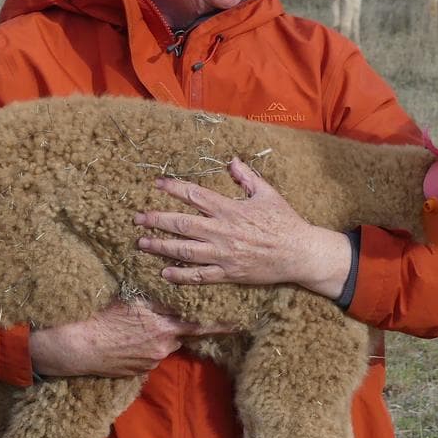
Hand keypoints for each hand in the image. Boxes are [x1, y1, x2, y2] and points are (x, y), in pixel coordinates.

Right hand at [29, 300, 230, 377]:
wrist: (80, 346)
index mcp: (162, 319)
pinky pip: (155, 354)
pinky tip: (134, 339)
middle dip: (201, 325)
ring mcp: (155, 356)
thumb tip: (168, 275)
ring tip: (146, 326)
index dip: (218, 318)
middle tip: (223, 323)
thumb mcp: (129, 296)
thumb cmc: (102, 315)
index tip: (239, 318)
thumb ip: (152, 291)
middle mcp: (164, 339)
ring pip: (170, 341)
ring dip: (166, 333)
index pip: (197, 317)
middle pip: (189, 330)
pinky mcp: (145, 368)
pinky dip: (150, 345)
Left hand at [135, 157, 351, 299]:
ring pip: (184, 251)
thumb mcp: (267, 193)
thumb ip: (246, 177)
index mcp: (230, 209)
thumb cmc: (284, 221)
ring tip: (142, 243)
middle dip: (157, 220)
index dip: (174, 189)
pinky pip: (199, 276)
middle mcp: (222, 232)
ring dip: (161, 247)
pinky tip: (165, 272)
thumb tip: (232, 161)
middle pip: (182, 224)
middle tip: (138, 218)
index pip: (195, 195)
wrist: (299, 252)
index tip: (157, 184)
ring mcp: (223, 254)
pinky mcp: (228, 273)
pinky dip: (180, 275)